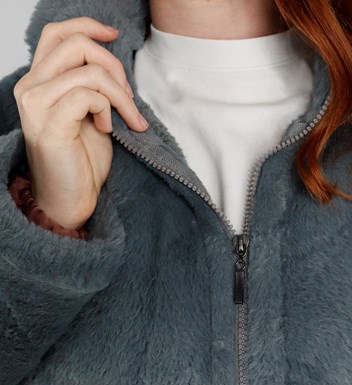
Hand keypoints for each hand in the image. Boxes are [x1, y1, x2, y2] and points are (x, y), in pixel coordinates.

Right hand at [12, 16, 148, 228]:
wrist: (71, 199)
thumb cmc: (82, 160)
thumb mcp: (89, 114)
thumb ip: (92, 86)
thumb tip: (115, 65)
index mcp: (39, 81)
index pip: (57, 34)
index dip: (88, 26)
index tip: (115, 36)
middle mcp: (31, 87)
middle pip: (76, 44)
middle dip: (114, 66)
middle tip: (128, 97)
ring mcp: (37, 104)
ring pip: (88, 70)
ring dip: (119, 94)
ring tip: (126, 118)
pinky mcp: (51, 122)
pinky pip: (88, 95)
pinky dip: (109, 109)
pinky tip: (108, 129)